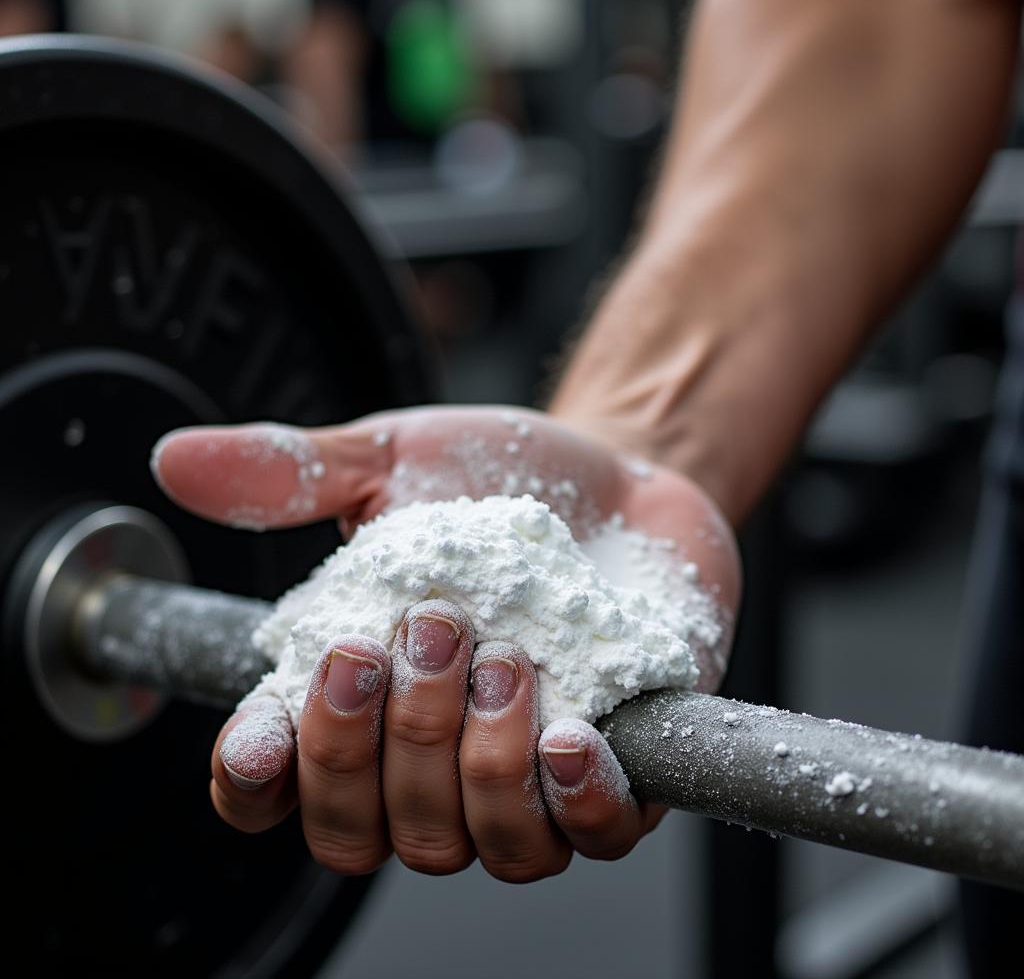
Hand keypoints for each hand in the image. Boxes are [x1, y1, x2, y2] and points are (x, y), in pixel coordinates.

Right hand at [152, 406, 739, 880]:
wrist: (615, 476)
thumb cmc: (495, 477)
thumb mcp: (394, 463)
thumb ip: (293, 474)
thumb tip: (176, 458)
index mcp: (358, 695)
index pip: (274, 784)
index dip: (255, 780)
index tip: (262, 741)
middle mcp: (428, 758)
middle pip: (362, 834)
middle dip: (373, 746)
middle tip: (423, 632)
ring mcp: (520, 777)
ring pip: (470, 847)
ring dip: (473, 765)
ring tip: (504, 658)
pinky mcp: (617, 769)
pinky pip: (589, 837)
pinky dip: (575, 801)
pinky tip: (572, 736)